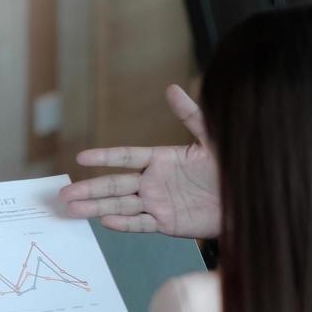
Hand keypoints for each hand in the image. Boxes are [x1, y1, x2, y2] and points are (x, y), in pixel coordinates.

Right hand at [58, 84, 221, 238]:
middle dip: (88, 188)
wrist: (248, 199)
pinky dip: (123, 224)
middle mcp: (154, 181)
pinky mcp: (167, 223)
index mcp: (161, 159)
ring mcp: (158, 203)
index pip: (126, 156)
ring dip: (95, 206)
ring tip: (71, 209)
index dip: (104, 157)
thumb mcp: (212, 139)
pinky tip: (104, 220)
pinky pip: (140, 223)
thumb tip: (172, 87)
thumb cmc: (232, 166)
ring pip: (120, 205)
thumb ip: (191, 115)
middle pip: (114, 184)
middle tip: (63, 194)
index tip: (80, 157)